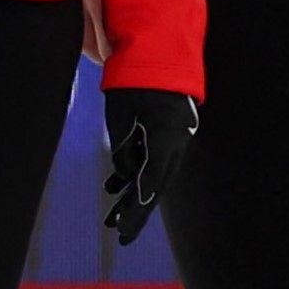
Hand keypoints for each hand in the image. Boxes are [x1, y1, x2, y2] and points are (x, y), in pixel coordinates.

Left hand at [100, 87, 199, 245]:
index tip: (126, 229)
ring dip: (133, 195)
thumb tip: (124, 175)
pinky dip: (136, 174)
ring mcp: (176, 139)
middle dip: (136, 210)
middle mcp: (177, 142)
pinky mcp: (170, 134)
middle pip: (156, 184)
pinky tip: (114, 187)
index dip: (137, 206)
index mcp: (166, 137)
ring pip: (155, 175)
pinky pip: (154, 160)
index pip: (151, 180)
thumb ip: (122, 148)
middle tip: (120, 235)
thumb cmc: (135, 81)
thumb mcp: (120, 113)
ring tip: (111, 219)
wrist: (161, 52)